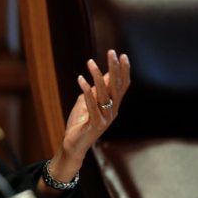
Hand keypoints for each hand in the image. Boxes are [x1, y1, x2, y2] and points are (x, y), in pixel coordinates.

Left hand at [39, 49, 129, 194]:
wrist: (73, 146)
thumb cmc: (80, 124)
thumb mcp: (88, 103)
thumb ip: (95, 91)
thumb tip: (102, 75)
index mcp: (113, 106)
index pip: (122, 85)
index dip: (123, 70)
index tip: (122, 54)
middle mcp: (113, 111)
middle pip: (116, 86)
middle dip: (115, 68)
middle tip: (112, 52)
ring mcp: (105, 118)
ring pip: (104, 93)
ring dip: (97, 76)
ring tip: (90, 62)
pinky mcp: (95, 124)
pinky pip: (92, 104)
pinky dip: (86, 91)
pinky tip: (80, 79)